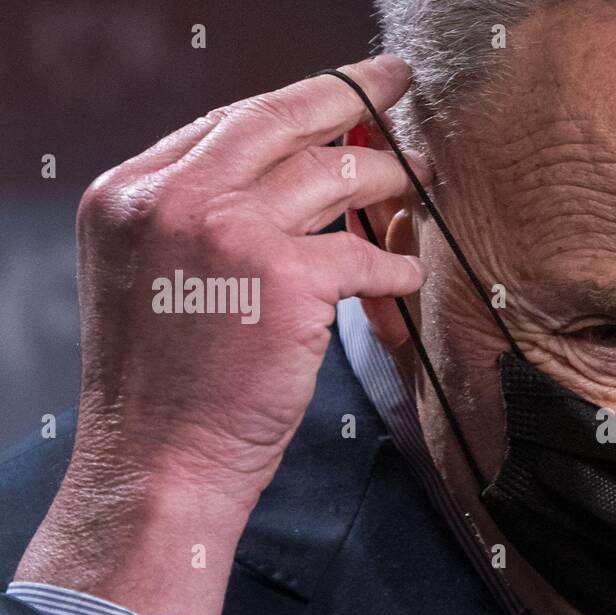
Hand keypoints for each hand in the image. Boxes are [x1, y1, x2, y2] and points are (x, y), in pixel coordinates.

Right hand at [16, 55, 427, 614]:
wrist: (160, 463)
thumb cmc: (167, 389)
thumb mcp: (156, 280)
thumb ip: (201, 223)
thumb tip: (287, 186)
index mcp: (131, 194)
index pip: (226, 124)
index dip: (292, 106)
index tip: (333, 96)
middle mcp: (173, 198)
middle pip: (278, 118)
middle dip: (347, 91)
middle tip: (394, 81)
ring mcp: (228, 232)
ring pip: (331, 175)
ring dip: (383, 176)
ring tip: (415, 178)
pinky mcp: (285, 280)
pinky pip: (362, 252)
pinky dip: (392, 263)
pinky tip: (406, 272)